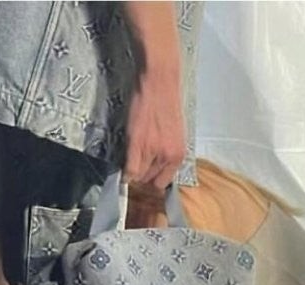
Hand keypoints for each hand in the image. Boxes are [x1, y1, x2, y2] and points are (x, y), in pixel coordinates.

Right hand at [124, 69, 185, 189]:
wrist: (160, 82)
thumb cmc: (167, 104)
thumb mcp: (174, 135)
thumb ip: (166, 153)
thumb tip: (156, 168)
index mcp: (179, 155)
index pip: (163, 182)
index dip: (153, 179)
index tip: (146, 175)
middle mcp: (167, 156)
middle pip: (150, 181)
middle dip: (143, 174)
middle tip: (138, 163)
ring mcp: (152, 152)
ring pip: (139, 176)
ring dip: (134, 170)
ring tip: (134, 155)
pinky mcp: (138, 144)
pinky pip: (130, 169)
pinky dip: (126, 170)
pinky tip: (126, 163)